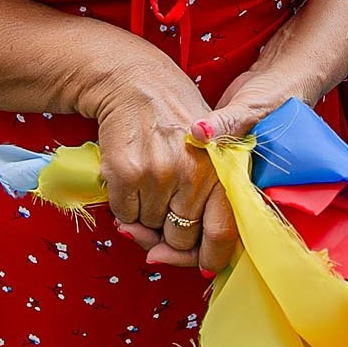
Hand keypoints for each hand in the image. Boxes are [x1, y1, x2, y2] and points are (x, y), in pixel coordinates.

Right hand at [85, 53, 221, 273]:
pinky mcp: (126, 174)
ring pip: (149, 229)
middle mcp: (192, 176)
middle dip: (169, 236)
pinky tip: (130, 179)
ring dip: (144, 218)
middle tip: (163, 213)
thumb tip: (188, 259)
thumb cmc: (177, 119)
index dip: (209, 258)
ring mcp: (158, 176)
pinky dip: (124, 206)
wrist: (135, 82)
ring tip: (148, 184)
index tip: (200, 264)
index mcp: (221, 171)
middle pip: (180, 238)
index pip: (223, 234)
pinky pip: (124, 215)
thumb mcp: (211, 150)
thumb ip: (208, 202)